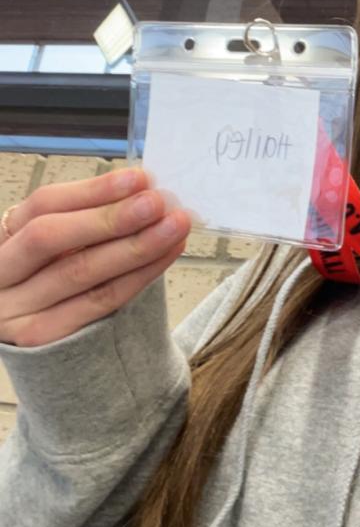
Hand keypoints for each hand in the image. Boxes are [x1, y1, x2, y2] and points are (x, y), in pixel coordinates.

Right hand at [0, 168, 191, 347]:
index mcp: (3, 237)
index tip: (139, 178)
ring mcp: (15, 309)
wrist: (48, 347)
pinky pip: (97, 303)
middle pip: (51, 238)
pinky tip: (166, 256)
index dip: (92, 191)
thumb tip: (143, 190)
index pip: (43, 205)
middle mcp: (0, 272)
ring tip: (174, 227)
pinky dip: (137, 276)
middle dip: (110, 218)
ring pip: (79, 271)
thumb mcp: (58, 245)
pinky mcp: (41, 337)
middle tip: (158, 203)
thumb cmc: (54, 279)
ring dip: (134, 246)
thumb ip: (90, 218)